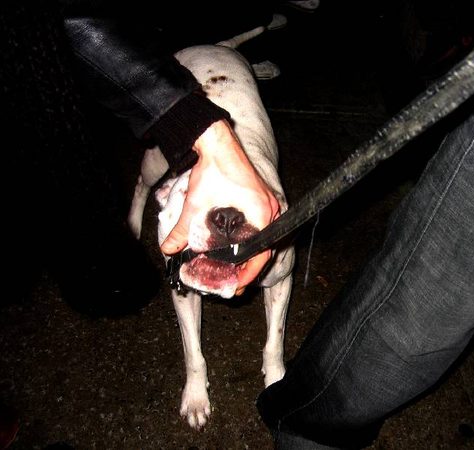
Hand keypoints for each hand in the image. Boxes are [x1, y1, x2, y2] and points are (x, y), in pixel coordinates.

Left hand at [160, 119, 279, 294]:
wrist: (217, 142)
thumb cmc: (214, 169)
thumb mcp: (195, 204)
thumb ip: (182, 231)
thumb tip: (169, 249)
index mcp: (261, 214)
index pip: (261, 254)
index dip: (249, 274)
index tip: (236, 285)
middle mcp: (271, 210)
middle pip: (266, 249)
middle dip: (249, 268)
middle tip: (234, 283)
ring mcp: (270, 203)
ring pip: (266, 239)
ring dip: (252, 255)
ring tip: (236, 269)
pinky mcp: (264, 198)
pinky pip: (263, 227)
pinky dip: (253, 240)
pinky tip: (240, 247)